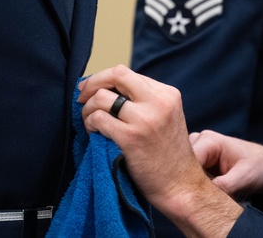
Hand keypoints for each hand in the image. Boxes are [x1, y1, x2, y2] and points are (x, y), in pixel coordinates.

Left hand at [79, 66, 242, 236]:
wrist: (181, 187)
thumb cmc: (169, 156)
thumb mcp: (166, 118)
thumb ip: (145, 101)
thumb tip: (107, 89)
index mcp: (168, 94)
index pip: (127, 73)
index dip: (105, 79)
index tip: (91, 88)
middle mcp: (159, 102)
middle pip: (116, 75)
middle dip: (93, 82)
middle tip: (81, 95)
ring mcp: (145, 119)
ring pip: (102, 97)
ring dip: (88, 108)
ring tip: (89, 121)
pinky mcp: (132, 138)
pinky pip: (99, 119)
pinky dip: (89, 123)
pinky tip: (93, 132)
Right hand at [190, 131, 262, 203]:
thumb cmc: (260, 166)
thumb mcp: (244, 177)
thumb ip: (224, 186)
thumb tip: (201, 197)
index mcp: (209, 140)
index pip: (184, 159)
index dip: (184, 178)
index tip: (189, 194)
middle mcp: (200, 142)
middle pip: (180, 163)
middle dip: (185, 180)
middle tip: (196, 195)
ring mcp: (199, 152)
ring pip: (183, 170)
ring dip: (190, 183)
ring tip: (200, 193)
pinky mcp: (200, 162)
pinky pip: (189, 174)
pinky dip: (193, 184)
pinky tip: (201, 192)